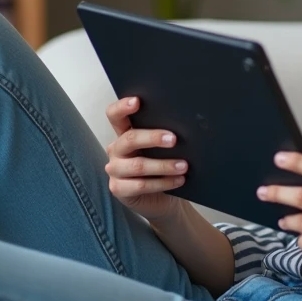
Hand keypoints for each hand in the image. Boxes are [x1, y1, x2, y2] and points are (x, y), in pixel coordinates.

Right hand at [104, 96, 187, 222]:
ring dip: (164, 165)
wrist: (164, 199)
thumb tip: (186, 126)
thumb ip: (165, 137)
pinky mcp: (118, 189)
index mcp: (124, 134)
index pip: (115, 115)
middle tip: (174, 139)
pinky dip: (163, 183)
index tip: (137, 101)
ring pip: (138, 165)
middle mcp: (116, 149)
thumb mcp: (164, 150)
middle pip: (130, 139)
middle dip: (153, 137)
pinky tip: (178, 180)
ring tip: (184, 165)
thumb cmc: (164, 168)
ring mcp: (115, 170)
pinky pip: (141, 185)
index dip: (122, 107)